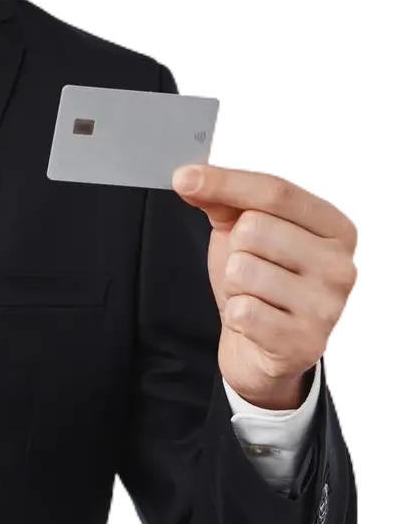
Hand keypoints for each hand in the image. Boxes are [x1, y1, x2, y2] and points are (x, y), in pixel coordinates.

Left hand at [171, 164, 358, 408]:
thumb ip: (222, 199)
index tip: (183, 178)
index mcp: (333, 228)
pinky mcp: (304, 342)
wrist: (261, 346)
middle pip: (254, 229)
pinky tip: (256, 321)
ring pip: (243, 270)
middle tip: (251, 268)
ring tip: (254, 295)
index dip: (225, 182)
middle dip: (234, 248)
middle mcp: (341, 265)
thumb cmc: (260, 280)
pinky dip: (235, 315)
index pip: (276, 191)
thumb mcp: (242, 231)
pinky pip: (242, 310)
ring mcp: (327, 306)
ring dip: (233, 285)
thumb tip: (188, 178)